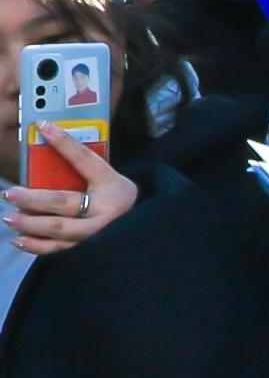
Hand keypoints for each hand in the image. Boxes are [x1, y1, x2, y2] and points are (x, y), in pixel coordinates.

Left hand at [3, 124, 136, 254]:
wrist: (145, 231)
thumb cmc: (118, 198)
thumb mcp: (108, 177)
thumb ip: (81, 164)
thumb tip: (48, 134)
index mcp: (111, 187)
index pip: (85, 160)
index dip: (65, 143)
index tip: (42, 126)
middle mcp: (104, 212)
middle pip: (64, 202)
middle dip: (34, 198)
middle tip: (10, 194)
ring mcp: (95, 235)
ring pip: (58, 229)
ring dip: (30, 223)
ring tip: (10, 217)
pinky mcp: (86, 251)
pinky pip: (58, 249)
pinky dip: (36, 246)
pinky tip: (19, 239)